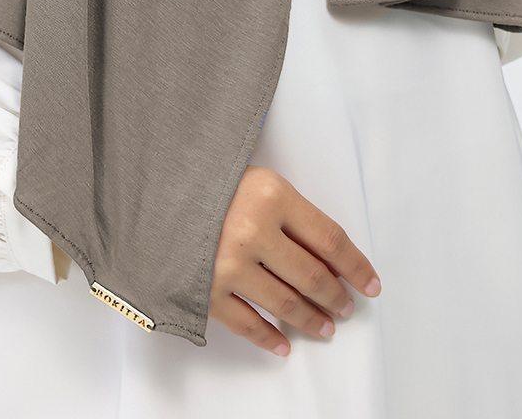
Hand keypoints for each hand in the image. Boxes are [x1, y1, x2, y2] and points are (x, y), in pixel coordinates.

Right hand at [209, 166, 379, 356]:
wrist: (151, 188)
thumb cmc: (208, 179)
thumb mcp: (257, 180)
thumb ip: (290, 213)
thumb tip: (327, 258)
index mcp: (272, 195)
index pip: (330, 238)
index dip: (356, 266)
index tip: (370, 283)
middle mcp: (253, 231)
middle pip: (311, 275)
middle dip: (336, 297)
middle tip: (347, 307)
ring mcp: (228, 263)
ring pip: (284, 303)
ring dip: (310, 319)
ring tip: (326, 327)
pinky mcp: (205, 289)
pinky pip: (245, 323)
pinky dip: (267, 338)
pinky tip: (283, 344)